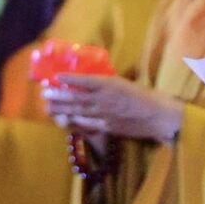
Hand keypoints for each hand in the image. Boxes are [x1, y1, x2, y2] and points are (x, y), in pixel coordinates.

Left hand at [43, 75, 183, 143]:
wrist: (159, 116)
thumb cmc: (148, 96)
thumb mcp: (128, 84)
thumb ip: (111, 85)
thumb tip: (95, 83)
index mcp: (112, 84)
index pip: (85, 80)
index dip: (70, 79)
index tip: (57, 77)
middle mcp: (105, 99)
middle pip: (76, 97)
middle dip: (59, 95)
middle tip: (45, 94)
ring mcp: (105, 114)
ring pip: (78, 111)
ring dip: (62, 109)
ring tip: (49, 107)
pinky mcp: (107, 127)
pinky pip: (86, 124)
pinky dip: (75, 122)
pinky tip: (66, 120)